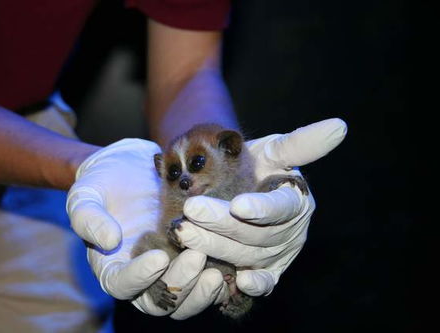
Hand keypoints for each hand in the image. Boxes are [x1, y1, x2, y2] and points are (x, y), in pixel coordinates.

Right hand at [66, 139, 227, 317]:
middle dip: (180, 286)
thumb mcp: (86, 194)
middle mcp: (143, 277)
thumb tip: (109, 240)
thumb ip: (88, 217)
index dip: (138, 278)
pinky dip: (219, 281)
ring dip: (202, 291)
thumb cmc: (104, 182)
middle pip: (160, 302)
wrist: (131, 167)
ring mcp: (170, 269)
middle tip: (197, 257)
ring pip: (186, 299)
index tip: (157, 257)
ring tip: (218, 270)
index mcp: (112, 267)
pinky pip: (205, 281)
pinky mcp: (192, 258)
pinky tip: (233, 265)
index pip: (121, 285)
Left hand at [173, 118, 347, 295]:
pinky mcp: (267, 271)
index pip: (282, 207)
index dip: (262, 208)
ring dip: (216, 247)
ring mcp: (278, 254)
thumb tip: (340, 126)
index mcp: (296, 200)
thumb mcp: (274, 150)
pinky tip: (238, 282)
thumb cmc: (256, 166)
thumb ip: (301, 144)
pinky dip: (254, 285)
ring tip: (184, 232)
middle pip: (257, 234)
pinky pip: (264, 282)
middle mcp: (290, 232)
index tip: (239, 205)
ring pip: (248, 255)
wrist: (238, 186)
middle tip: (190, 212)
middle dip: (222, 223)